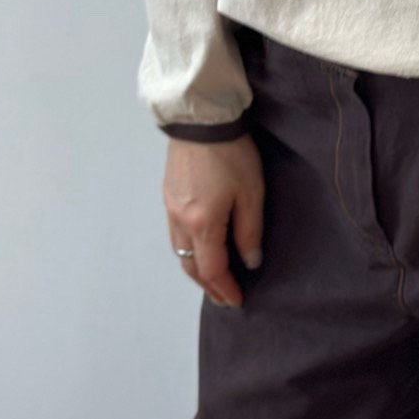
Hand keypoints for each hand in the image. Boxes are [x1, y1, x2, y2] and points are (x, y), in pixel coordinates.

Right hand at [162, 133, 264, 307]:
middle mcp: (180, 220)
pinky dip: (188, 249)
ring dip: (195, 269)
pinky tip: (199, 246)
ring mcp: (170, 207)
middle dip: (208, 285)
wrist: (201, 118)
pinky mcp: (168, 194)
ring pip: (179, 250)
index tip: (237, 301)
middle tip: (224, 298)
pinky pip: (175, 233)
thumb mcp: (251, 193)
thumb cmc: (231, 153)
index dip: (225, 288)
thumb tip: (250, 261)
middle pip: (190, 265)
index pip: (212, 269)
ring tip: (212, 277)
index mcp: (202, 223)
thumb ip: (249, 231)